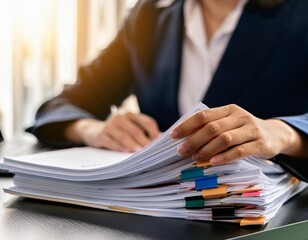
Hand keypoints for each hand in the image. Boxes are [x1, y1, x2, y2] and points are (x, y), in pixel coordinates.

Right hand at [65, 113, 159, 151]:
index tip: (159, 144)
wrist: (92, 130)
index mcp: (131, 115)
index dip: (154, 133)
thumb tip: (157, 144)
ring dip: (133, 145)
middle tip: (152, 152)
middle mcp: (121, 117)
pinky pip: (111, 141)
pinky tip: (125, 151)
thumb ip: (141, 133)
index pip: (147, 122)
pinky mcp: (101, 134)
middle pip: (136, 130)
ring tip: (140, 153)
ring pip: (124, 136)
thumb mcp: (128, 128)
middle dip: (145, 142)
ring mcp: (110, 125)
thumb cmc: (117, 131)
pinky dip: (119, 147)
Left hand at [170, 104, 303, 164]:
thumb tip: (184, 137)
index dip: (187, 125)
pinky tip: (213, 162)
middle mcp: (239, 116)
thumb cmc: (243, 130)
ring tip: (195, 158)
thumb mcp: (229, 123)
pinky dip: (225, 157)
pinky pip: (240, 151)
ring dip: (207, 149)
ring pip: (225, 139)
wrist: (275, 134)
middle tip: (181, 151)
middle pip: (212, 127)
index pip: (203, 115)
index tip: (173, 136)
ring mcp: (251, 129)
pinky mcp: (260, 143)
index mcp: (228, 110)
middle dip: (194, 140)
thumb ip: (211, 126)